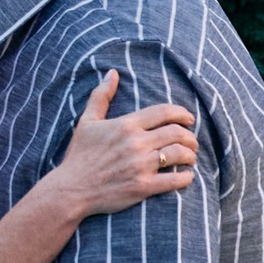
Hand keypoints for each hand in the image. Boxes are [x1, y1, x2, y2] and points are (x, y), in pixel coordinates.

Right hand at [54, 69, 197, 217]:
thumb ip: (101, 96)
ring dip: (191, 155)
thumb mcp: (87, 121)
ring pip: (179, 154)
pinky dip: (186, 178)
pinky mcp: (143, 187)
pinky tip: (188, 176)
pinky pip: (174, 180)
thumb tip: (112, 73)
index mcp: (126, 125)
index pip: (164, 112)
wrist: (71, 189)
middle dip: (190, 136)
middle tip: (193, 141)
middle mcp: (136, 143)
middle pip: (176, 132)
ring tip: (191, 157)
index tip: (189, 119)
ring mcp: (140, 165)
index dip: (182, 113)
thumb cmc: (79, 155)